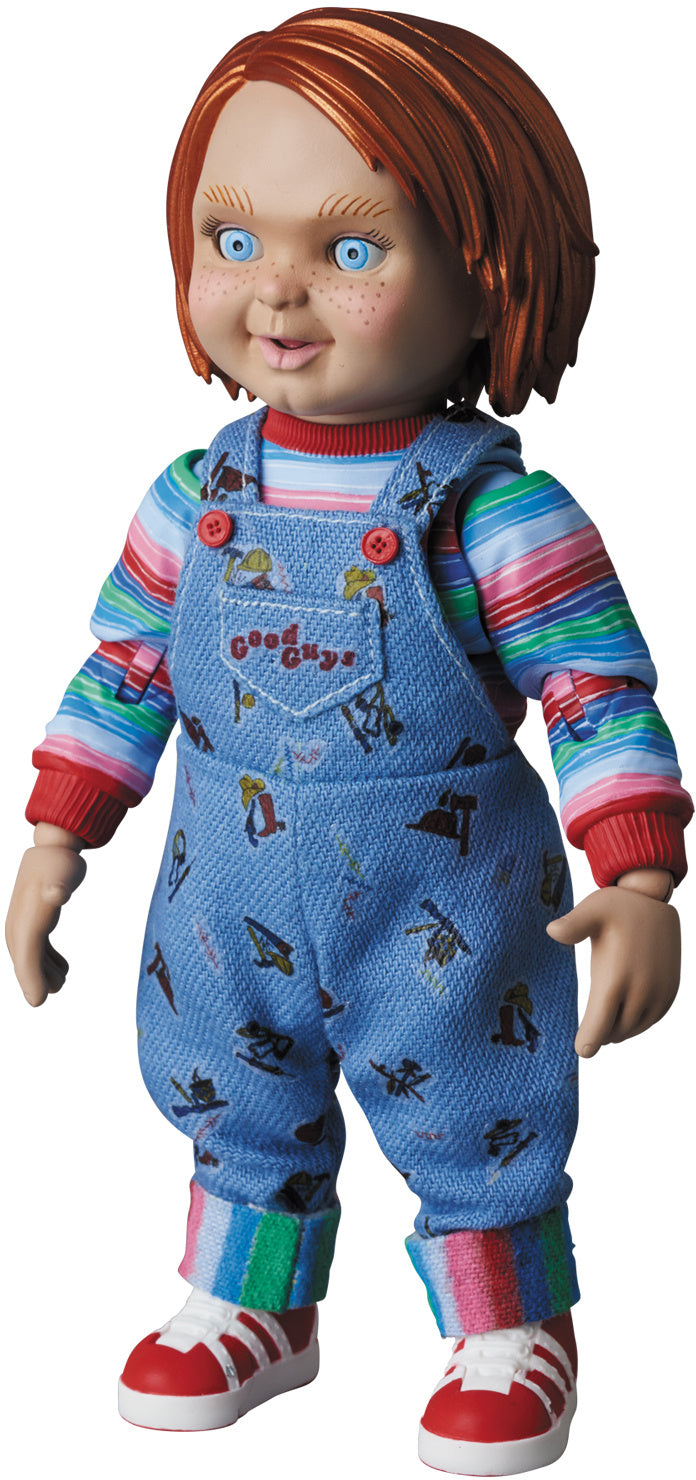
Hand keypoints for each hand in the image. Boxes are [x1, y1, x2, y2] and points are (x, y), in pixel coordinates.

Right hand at [5, 825, 86, 1005]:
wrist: (53, 848)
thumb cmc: (58, 863)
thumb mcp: (61, 874)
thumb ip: (57, 888)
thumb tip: (57, 894)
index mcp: (25, 920)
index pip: (27, 957)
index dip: (31, 980)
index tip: (39, 1002)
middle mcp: (20, 924)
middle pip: (24, 960)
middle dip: (32, 982)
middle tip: (41, 1002)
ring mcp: (26, 922)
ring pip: (31, 955)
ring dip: (42, 972)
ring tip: (60, 984)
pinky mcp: (36, 919)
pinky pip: (38, 946)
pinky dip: (48, 960)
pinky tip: (63, 968)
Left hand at [546, 879, 679, 1057]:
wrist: (653, 899)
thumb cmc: (616, 906)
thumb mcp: (592, 910)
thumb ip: (572, 925)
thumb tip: (552, 931)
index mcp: (617, 977)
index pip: (600, 1024)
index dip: (588, 1041)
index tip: (581, 1050)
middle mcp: (641, 990)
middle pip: (616, 1030)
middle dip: (601, 1033)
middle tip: (589, 1031)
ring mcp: (659, 992)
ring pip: (634, 1027)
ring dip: (618, 1029)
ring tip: (604, 1022)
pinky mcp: (670, 990)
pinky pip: (652, 1019)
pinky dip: (637, 1022)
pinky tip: (624, 1016)